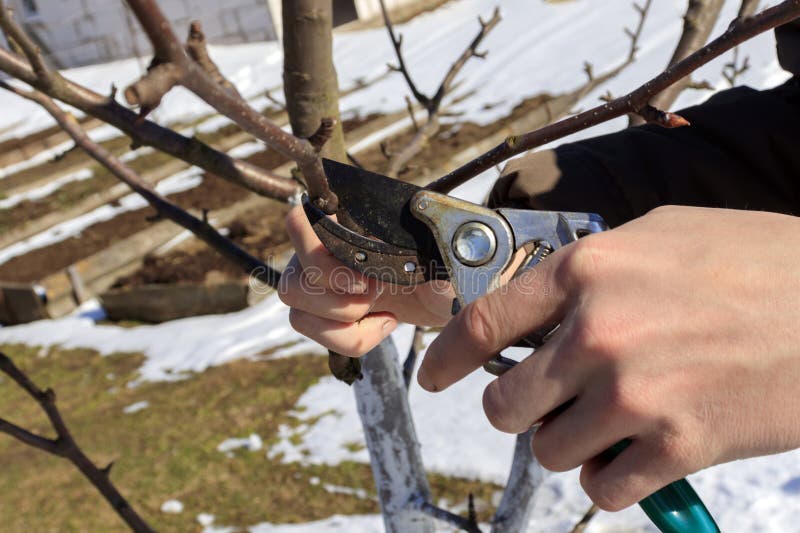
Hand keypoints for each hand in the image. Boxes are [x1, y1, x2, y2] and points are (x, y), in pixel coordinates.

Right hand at [280, 206, 453, 355]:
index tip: (366, 279)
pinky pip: (309, 328)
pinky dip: (349, 337)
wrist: (445, 295)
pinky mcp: (320, 311)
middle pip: (292, 276)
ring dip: (342, 320)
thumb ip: (434, 250)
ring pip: (296, 306)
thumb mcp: (446, 257)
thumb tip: (425, 242)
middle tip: (379, 291)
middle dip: (339, 297)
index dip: (320, 256)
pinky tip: (382, 323)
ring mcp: (316, 279)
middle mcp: (320, 245)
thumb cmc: (444, 267)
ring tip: (382, 310)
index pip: (299, 222)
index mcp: (346, 218)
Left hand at [418, 206, 799, 510]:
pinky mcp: (679, 446)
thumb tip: (537, 307)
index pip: (484, 324)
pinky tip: (640, 453)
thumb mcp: (661, 236)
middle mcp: (599, 332)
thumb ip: (589, 271)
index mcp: (588, 271)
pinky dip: (614, 479)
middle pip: (508, 404)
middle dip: (520, 411)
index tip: (435, 379)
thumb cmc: (757, 263)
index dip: (447, 358)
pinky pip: (605, 490)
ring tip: (612, 421)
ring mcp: (635, 392)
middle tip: (549, 404)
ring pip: (551, 451)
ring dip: (572, 444)